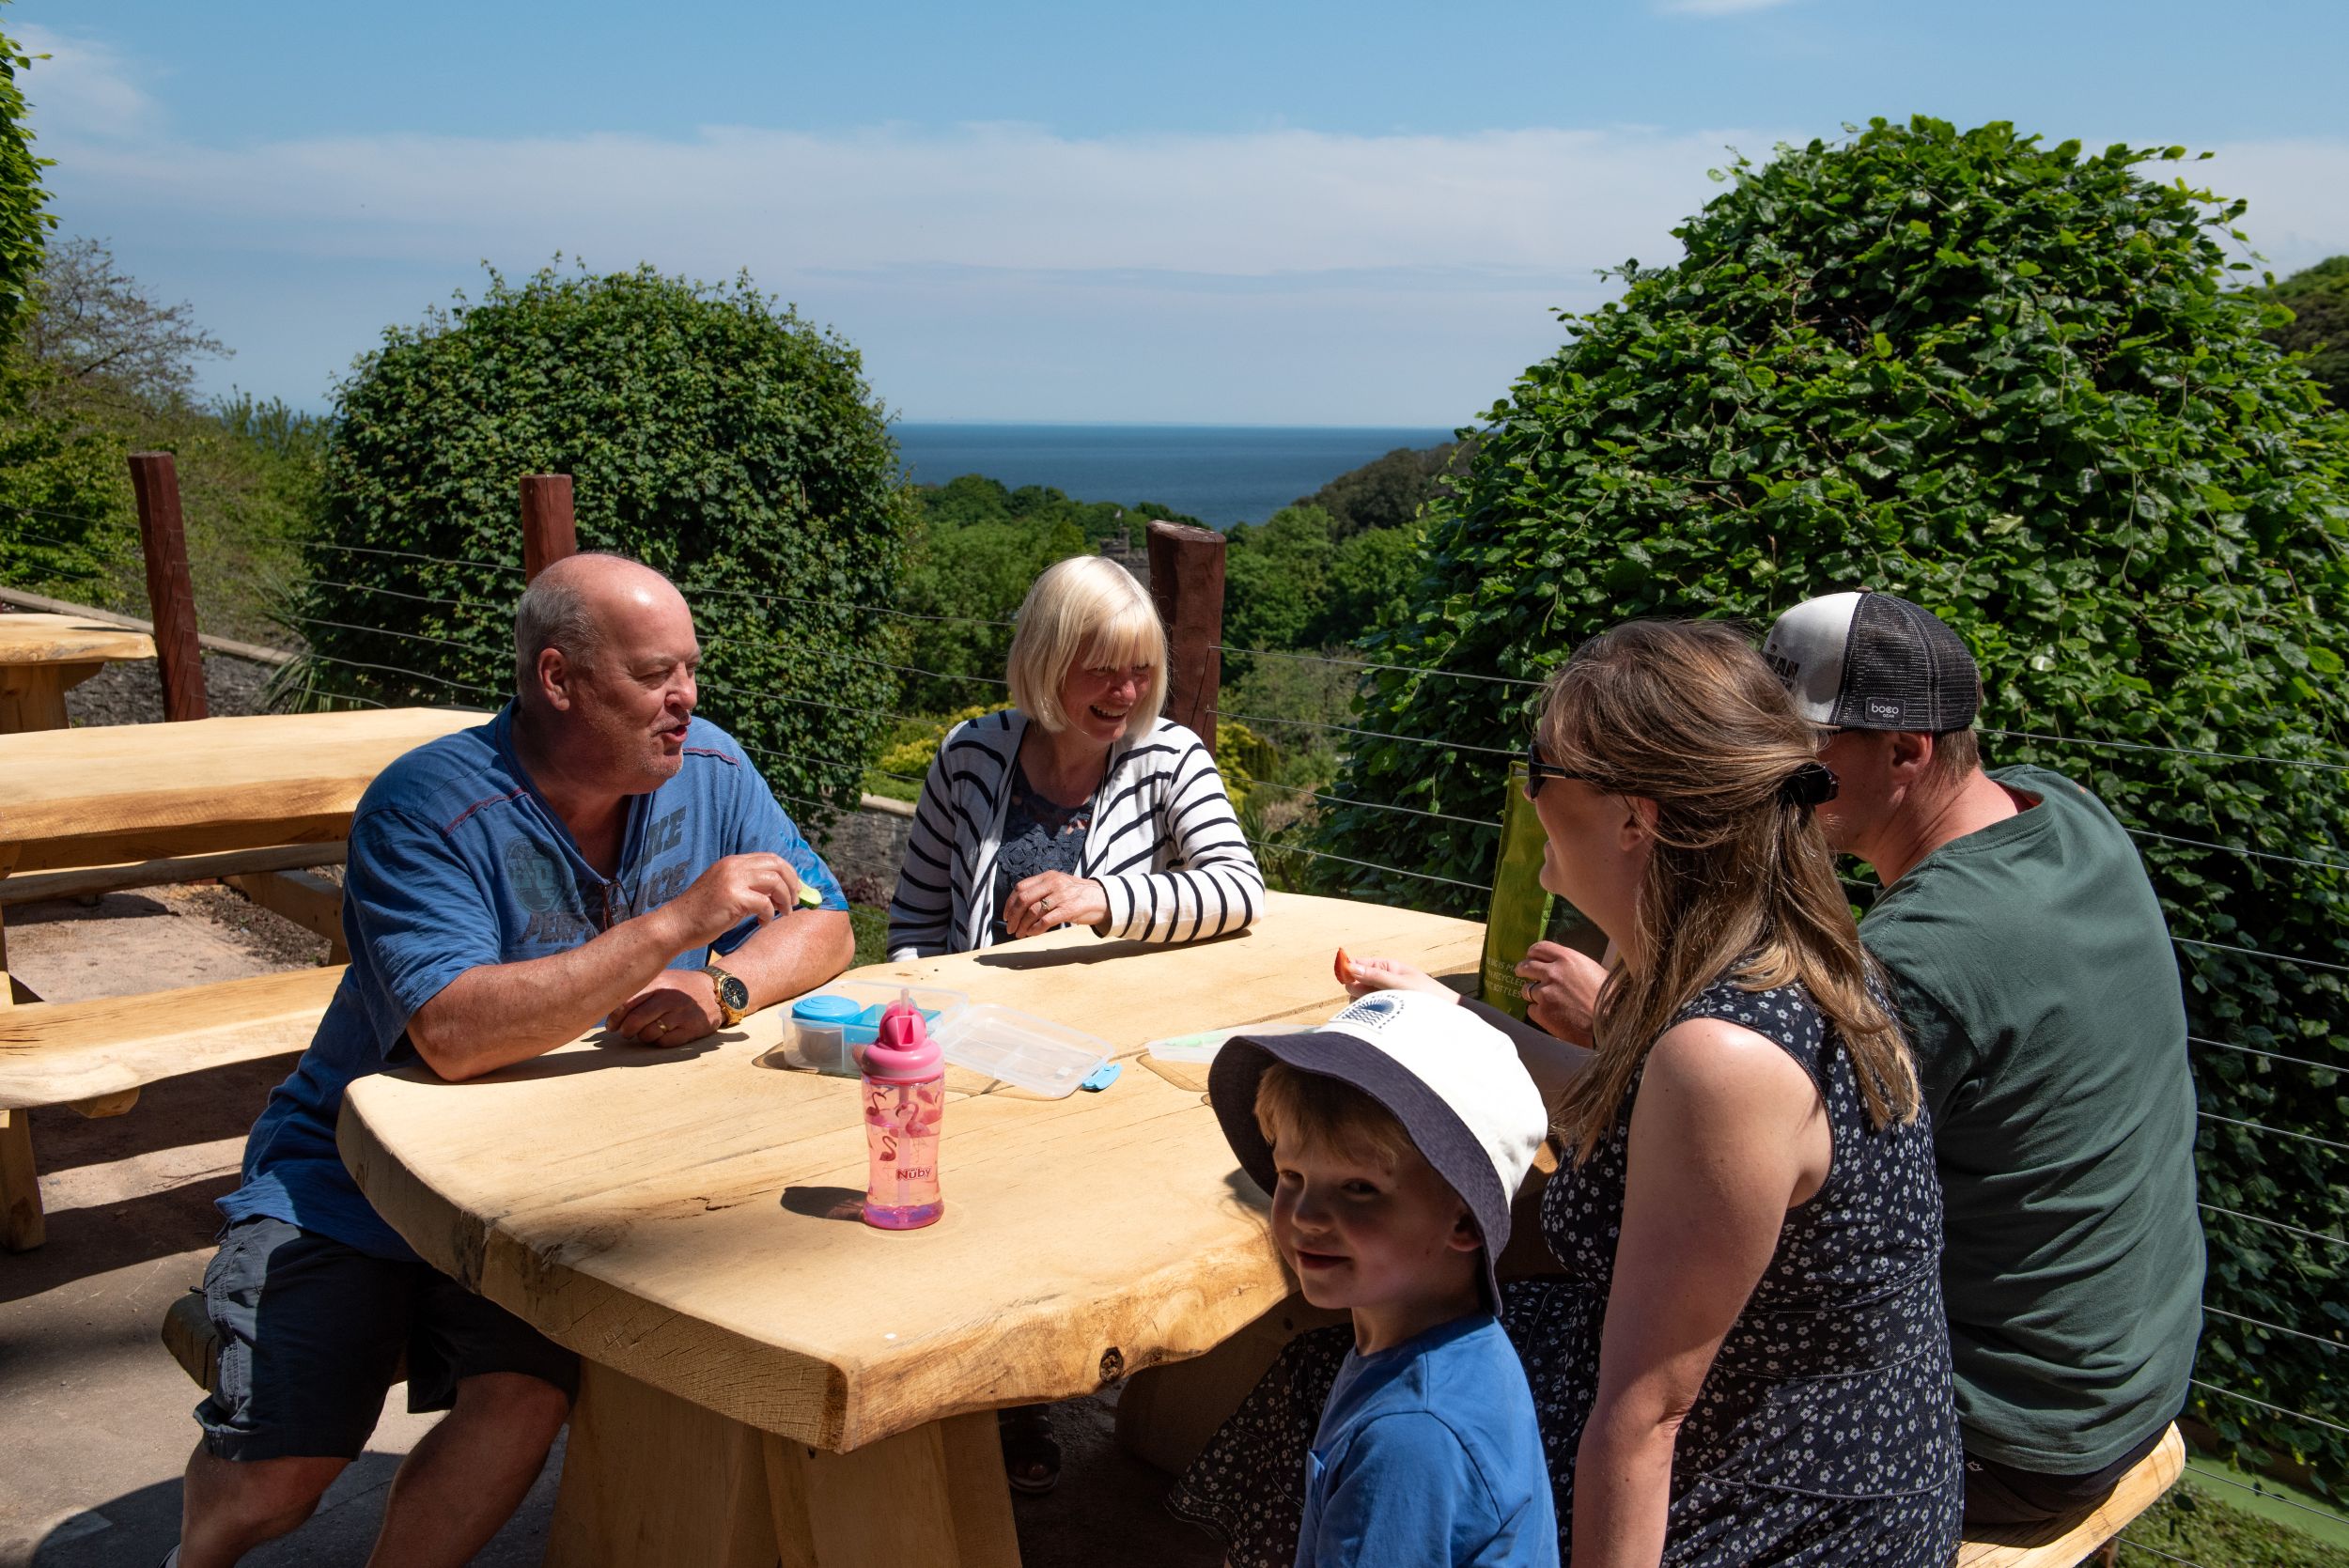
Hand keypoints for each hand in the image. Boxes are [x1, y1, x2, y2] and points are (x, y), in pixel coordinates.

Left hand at [609, 968, 719, 1045]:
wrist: (714, 991)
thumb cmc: (679, 987)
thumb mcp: (660, 979)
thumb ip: (637, 990)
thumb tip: (605, 1007)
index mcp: (658, 982)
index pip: (626, 1003)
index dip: (614, 1018)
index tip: (611, 1026)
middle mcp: (669, 997)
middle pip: (635, 1021)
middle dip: (626, 1031)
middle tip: (626, 1033)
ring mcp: (681, 1013)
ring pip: (648, 1034)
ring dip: (643, 1037)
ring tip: (646, 1033)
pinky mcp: (691, 1028)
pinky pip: (664, 1042)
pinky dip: (658, 1042)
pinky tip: (661, 1035)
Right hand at [660, 854, 803, 946]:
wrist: (676, 924)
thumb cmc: (703, 913)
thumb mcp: (728, 891)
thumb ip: (749, 886)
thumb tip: (779, 893)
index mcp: (732, 862)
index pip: (770, 858)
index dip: (788, 872)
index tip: (795, 889)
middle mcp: (733, 866)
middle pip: (777, 865)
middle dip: (792, 883)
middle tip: (794, 901)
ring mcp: (732, 879)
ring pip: (774, 881)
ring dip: (784, 899)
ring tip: (782, 913)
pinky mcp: (732, 897)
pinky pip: (764, 903)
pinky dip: (768, 914)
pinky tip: (761, 923)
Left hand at [1004, 871, 1107, 939]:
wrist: (1103, 898)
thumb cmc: (1078, 894)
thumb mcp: (1059, 885)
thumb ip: (1042, 890)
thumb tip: (1018, 907)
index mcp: (1048, 876)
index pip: (1021, 888)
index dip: (1009, 903)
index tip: (1005, 916)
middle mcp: (1054, 884)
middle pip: (1024, 900)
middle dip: (1013, 917)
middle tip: (1010, 928)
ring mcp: (1062, 896)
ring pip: (1033, 911)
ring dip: (1022, 926)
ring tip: (1019, 934)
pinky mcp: (1069, 910)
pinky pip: (1046, 921)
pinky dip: (1035, 929)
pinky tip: (1031, 934)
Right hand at [1341, 955, 1459, 1003]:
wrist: (1444, 1013)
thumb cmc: (1426, 993)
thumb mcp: (1400, 982)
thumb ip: (1376, 976)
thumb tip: (1351, 967)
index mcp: (1386, 966)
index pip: (1359, 964)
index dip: (1348, 969)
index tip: (1344, 978)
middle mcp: (1381, 979)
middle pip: (1355, 982)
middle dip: (1356, 989)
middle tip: (1371, 996)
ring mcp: (1381, 995)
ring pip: (1358, 998)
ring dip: (1362, 1003)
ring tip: (1380, 1009)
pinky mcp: (1383, 1009)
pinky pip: (1366, 1009)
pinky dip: (1368, 1012)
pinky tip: (1379, 1017)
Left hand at [1518, 941, 1606, 1046]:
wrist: (1609, 1024)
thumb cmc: (1609, 998)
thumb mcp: (1594, 971)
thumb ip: (1574, 966)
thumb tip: (1563, 966)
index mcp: (1567, 959)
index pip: (1539, 948)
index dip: (1533, 953)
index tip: (1531, 957)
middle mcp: (1552, 973)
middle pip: (1526, 966)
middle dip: (1523, 970)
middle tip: (1523, 974)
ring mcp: (1545, 993)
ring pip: (1526, 989)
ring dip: (1532, 993)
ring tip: (1543, 999)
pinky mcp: (1542, 1012)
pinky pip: (1531, 1009)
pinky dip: (1538, 1012)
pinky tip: (1551, 1015)